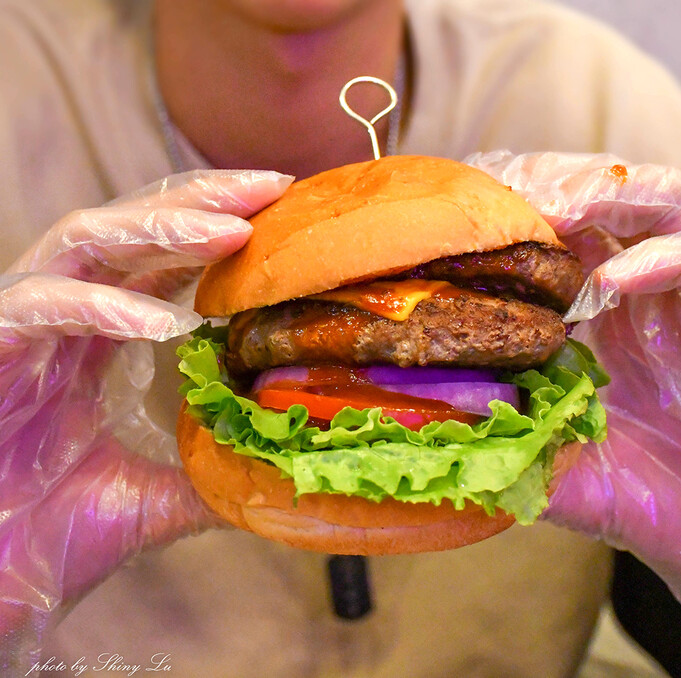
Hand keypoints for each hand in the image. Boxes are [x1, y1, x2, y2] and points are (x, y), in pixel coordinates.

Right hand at [0, 170, 290, 669]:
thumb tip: (281, 474)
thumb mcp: (154, 498)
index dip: (222, 226)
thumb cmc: (46, 535)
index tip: (289, 214)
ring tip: (234, 230)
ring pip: (86, 240)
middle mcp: (64, 316)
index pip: (165, 257)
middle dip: (205, 199)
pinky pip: (40, 306)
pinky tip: (163, 324)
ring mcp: (22, 326)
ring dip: (161, 227)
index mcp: (101, 335)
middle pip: (134, 226)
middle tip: (275, 186)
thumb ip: (210, 474)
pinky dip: (102, 308)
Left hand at [469, 150, 680, 673]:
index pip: (545, 229)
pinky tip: (612, 283)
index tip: (449, 213)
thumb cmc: (652, 499)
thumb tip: (425, 414)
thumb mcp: (560, 467)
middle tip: (494, 195)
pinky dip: (660, 258)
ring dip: (600, 193)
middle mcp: (640, 288)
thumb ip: (505, 437)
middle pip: (594, 194)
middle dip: (542, 184)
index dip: (502, 210)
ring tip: (550, 212)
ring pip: (657, 199)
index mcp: (591, 312)